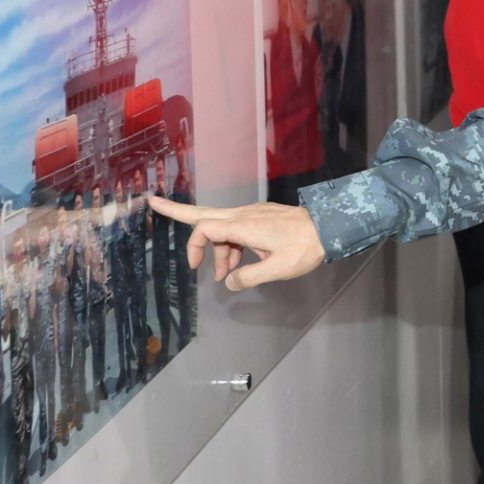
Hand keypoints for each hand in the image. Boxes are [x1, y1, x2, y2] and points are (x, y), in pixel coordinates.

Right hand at [149, 196, 326, 292]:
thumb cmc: (306, 247)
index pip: (205, 229)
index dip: (194, 247)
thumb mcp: (277, 269)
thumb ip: (249, 277)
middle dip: (177, 211)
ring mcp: (253, 213)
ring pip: (223, 229)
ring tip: (224, 275)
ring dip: (218, 250)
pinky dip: (231, 246)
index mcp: (244, 225)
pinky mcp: (262, 216)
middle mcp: (244, 214)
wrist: (330, 227)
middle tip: (152, 202)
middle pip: (204, 213)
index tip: (195, 266)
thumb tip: (230, 281)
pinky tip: (239, 264)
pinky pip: (237, 229)